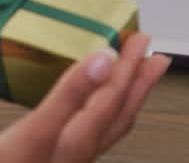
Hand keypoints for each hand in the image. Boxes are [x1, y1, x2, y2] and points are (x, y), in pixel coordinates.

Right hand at [0, 32, 170, 162]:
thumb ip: (70, 95)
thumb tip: (104, 61)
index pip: (113, 95)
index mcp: (79, 139)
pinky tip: (88, 106)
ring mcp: (69, 159)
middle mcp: (80, 151)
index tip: (138, 39)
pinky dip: (99, 110)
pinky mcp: (55, 161)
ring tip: (135, 76)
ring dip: (124, 96)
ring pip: (109, 124)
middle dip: (139, 82)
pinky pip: (91, 130)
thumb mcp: (33, 132)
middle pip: (119, 112)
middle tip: (155, 55)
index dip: (127, 64)